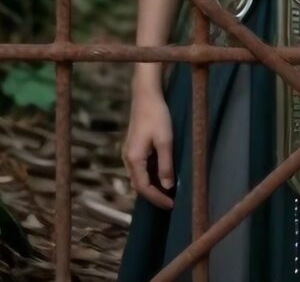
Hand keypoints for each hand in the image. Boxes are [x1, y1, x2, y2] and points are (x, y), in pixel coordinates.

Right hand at [123, 81, 175, 207]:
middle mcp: (127, 158)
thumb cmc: (157, 116)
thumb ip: (166, 165)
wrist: (145, 95)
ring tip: (168, 191)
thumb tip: (167, 187)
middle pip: (138, 185)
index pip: (144, 188)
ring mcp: (128, 153)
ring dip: (151, 186)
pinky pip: (139, 169)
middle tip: (171, 201)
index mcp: (134, 159)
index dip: (157, 199)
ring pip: (138, 177)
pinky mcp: (132, 148)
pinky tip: (161, 175)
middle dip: (154, 195)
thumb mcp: (165, 141)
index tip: (172, 204)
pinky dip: (149, 176)